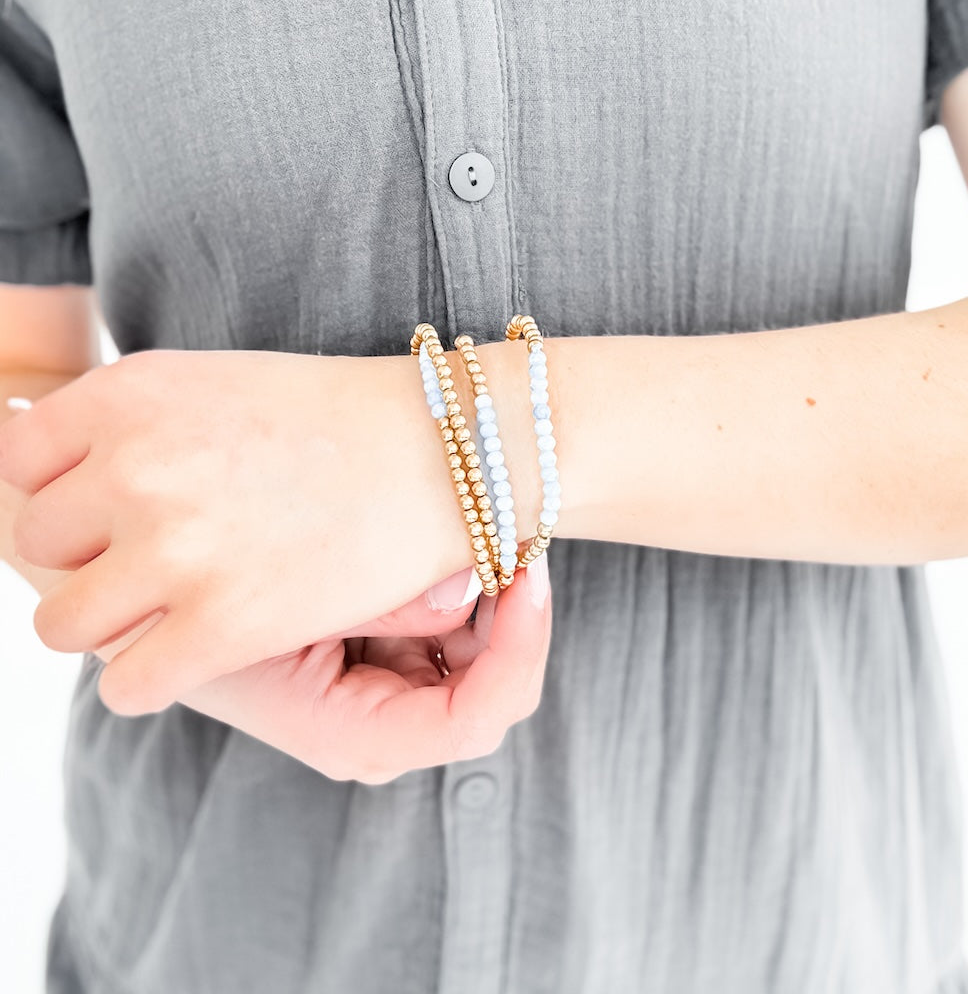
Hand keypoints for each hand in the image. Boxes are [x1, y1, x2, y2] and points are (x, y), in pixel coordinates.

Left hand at [0, 348, 476, 713]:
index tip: (111, 507)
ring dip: (107, 624)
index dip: (64, 492)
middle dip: (92, 556)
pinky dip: (149, 680)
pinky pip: (124, 686)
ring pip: (63, 625)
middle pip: (39, 545)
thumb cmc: (329, 416)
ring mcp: (177, 552)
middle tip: (156, 560)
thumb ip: (118, 420)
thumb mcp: (204, 383)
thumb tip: (27, 446)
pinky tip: (196, 650)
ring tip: (165, 610)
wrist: (436, 451)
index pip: (16, 464)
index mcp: (126, 397)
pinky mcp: (224, 627)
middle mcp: (136, 470)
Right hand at [96, 558, 552, 783]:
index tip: (530, 574)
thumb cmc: (194, 620)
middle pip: (490, 689)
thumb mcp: (286, 603)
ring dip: (491, 598)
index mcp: (357, 736)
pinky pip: (450, 630)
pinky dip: (464, 590)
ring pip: (480, 656)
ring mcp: (388, 694)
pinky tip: (455, 539)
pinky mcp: (384, 658)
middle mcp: (384, 728)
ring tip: (484, 526)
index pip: (472, 720)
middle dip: (511, 618)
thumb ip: (379, 602)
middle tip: (516, 534)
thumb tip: (466, 585)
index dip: (518, 651)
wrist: (143, 616)